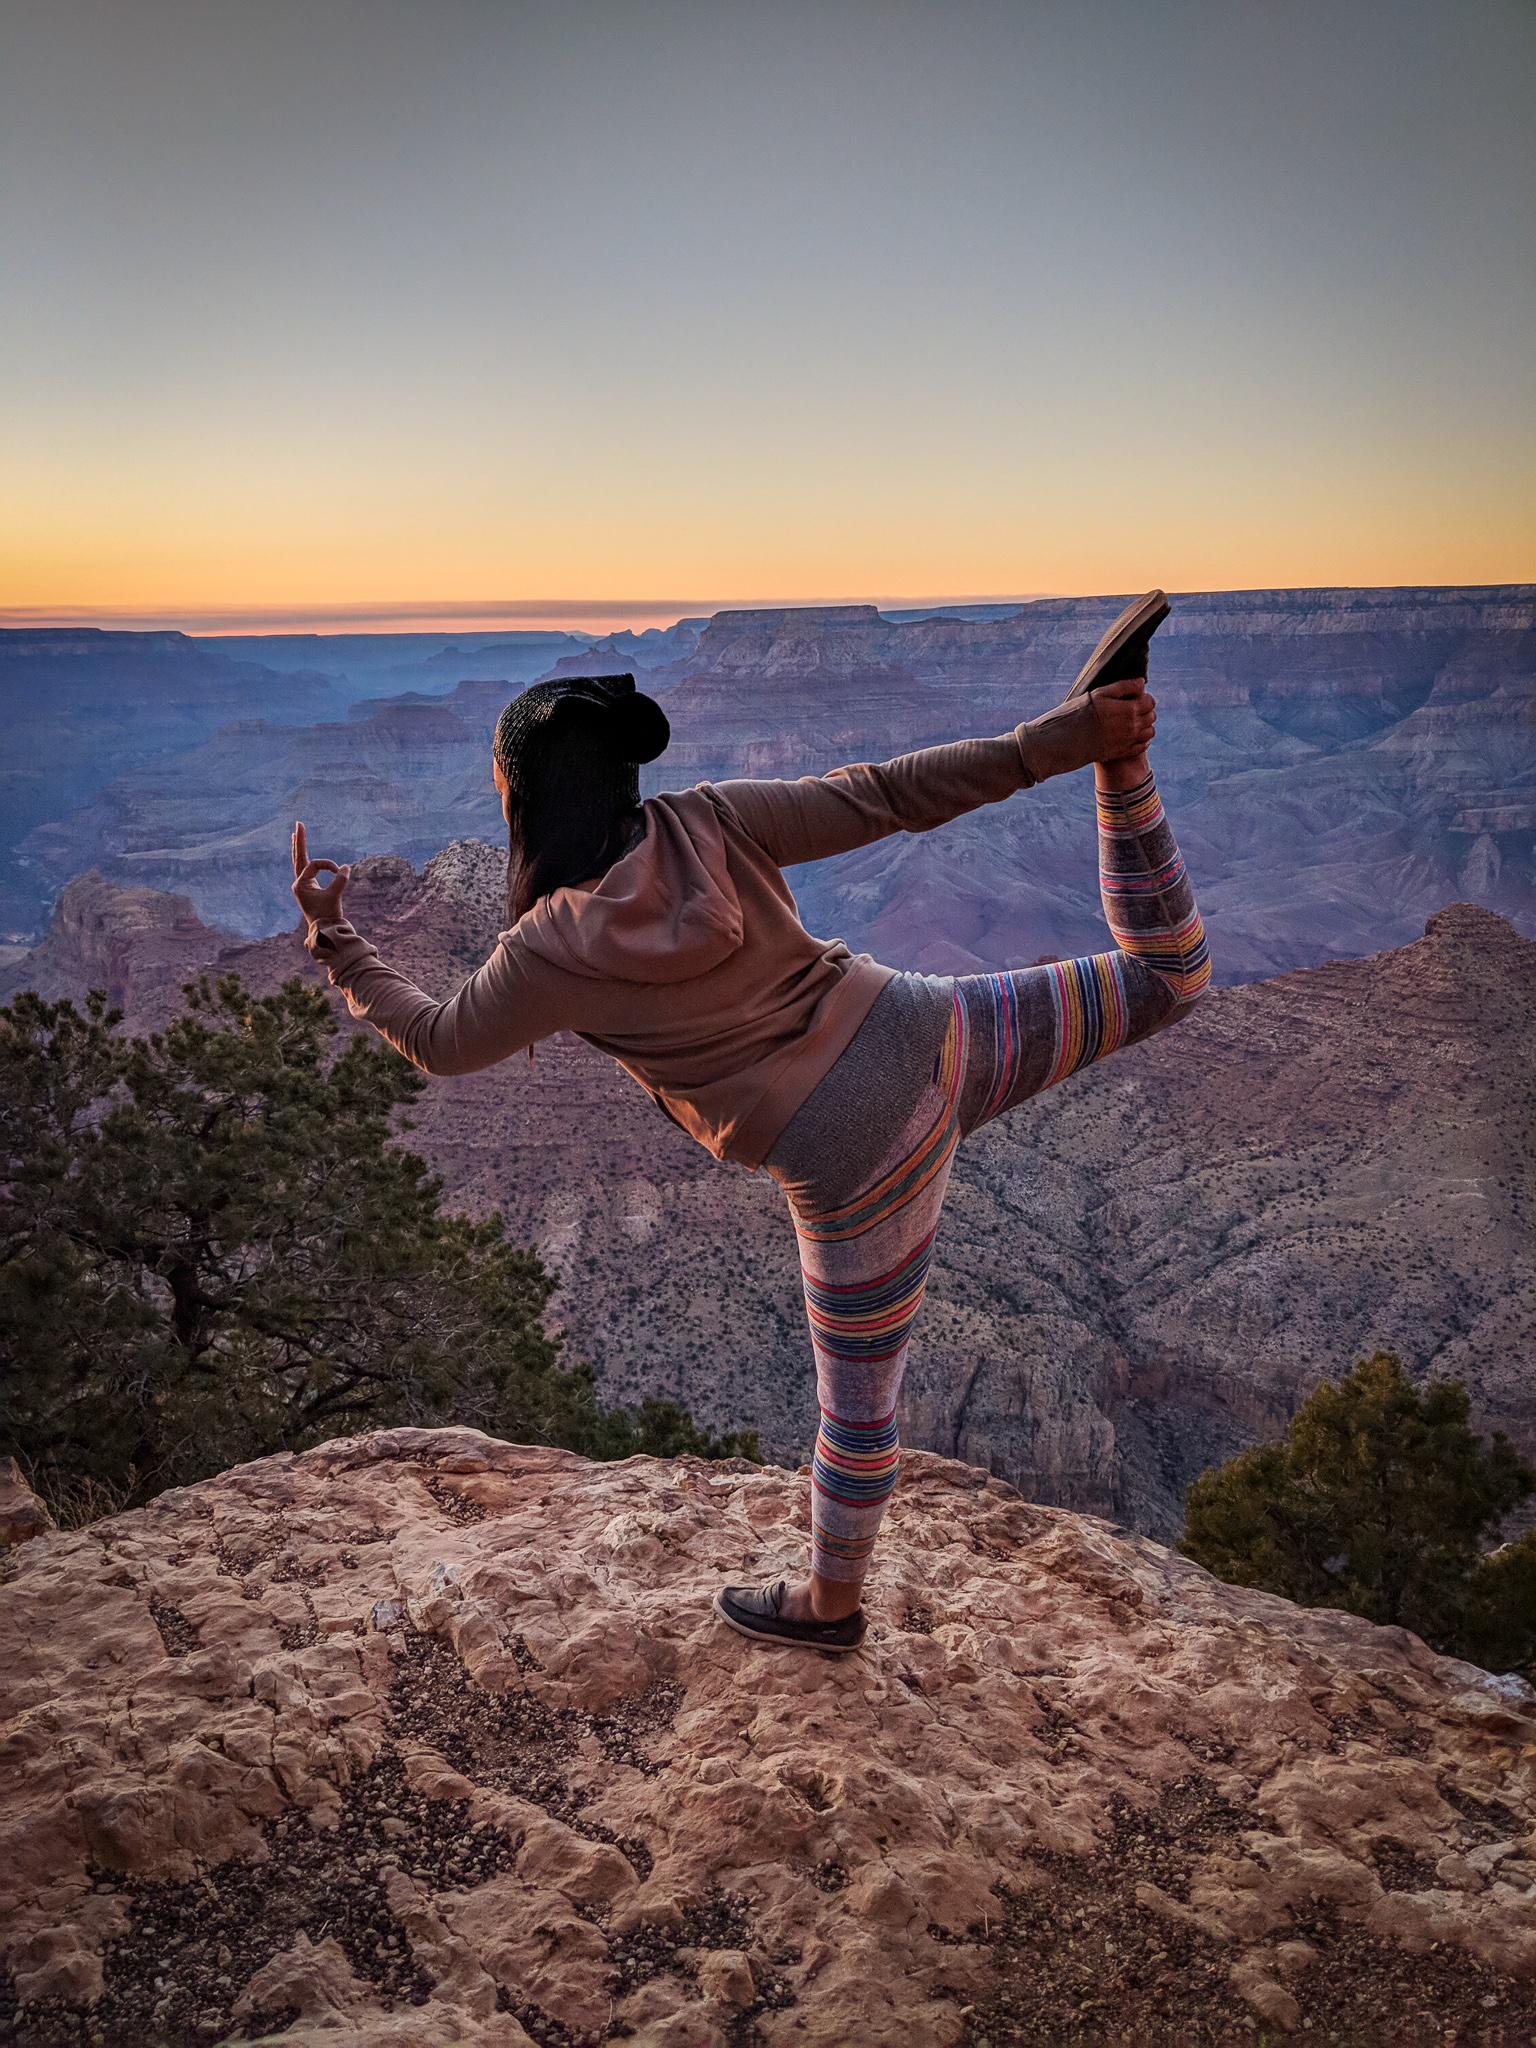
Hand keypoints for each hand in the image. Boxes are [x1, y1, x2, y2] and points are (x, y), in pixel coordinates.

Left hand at [291, 821, 350, 925]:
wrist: (325, 930)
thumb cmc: (328, 914)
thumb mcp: (335, 896)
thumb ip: (341, 880)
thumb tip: (347, 867)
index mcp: (301, 884)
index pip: (315, 865)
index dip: (329, 865)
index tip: (341, 873)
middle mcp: (299, 883)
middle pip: (298, 857)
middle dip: (300, 840)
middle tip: (298, 823)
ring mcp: (302, 886)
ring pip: (299, 862)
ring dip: (299, 847)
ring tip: (296, 834)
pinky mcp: (308, 888)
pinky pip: (304, 869)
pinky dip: (304, 858)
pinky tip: (301, 852)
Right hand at [1018, 676, 1157, 781]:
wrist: (1066, 739)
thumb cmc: (1079, 713)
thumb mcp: (1099, 694)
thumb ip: (1123, 687)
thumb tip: (1142, 683)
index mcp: (1128, 709)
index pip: (1149, 701)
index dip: (1143, 697)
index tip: (1133, 697)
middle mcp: (1132, 726)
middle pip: (1151, 716)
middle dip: (1144, 710)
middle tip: (1130, 708)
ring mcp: (1128, 741)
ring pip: (1149, 731)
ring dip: (1144, 725)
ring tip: (1130, 721)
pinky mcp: (1122, 753)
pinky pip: (1142, 746)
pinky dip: (1141, 739)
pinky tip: (1129, 734)